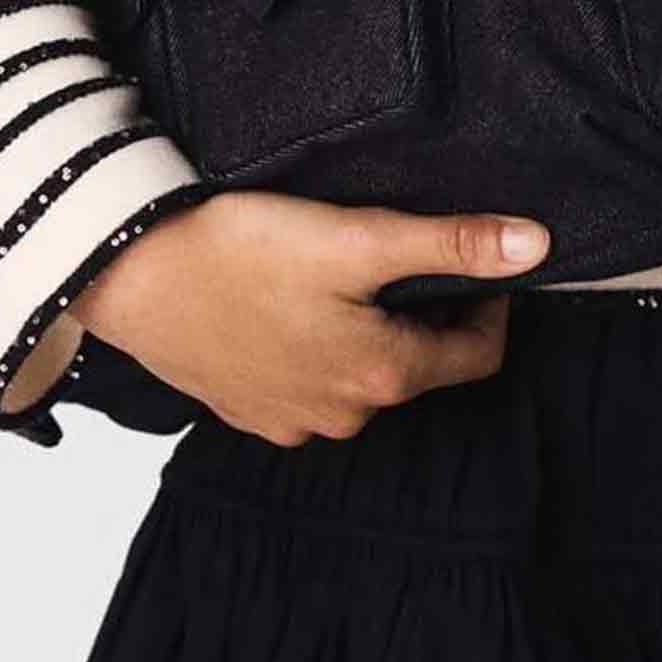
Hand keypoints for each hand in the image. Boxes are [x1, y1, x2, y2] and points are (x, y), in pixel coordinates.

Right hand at [64, 189, 548, 445]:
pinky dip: (312, 350)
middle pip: (417, 367)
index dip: (489, 303)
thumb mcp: (357, 239)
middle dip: (421, 316)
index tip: (474, 260)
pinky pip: (305, 386)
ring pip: (359, 378)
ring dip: (364, 335)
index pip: (478, 354)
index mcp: (382, 377)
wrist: (124, 274)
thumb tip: (537, 247)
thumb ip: (450, 246)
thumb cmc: (237, 251)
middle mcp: (343, 416)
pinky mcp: (247, 412)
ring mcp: (291, 423)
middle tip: (394, 256)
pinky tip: (284, 306)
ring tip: (334, 276)